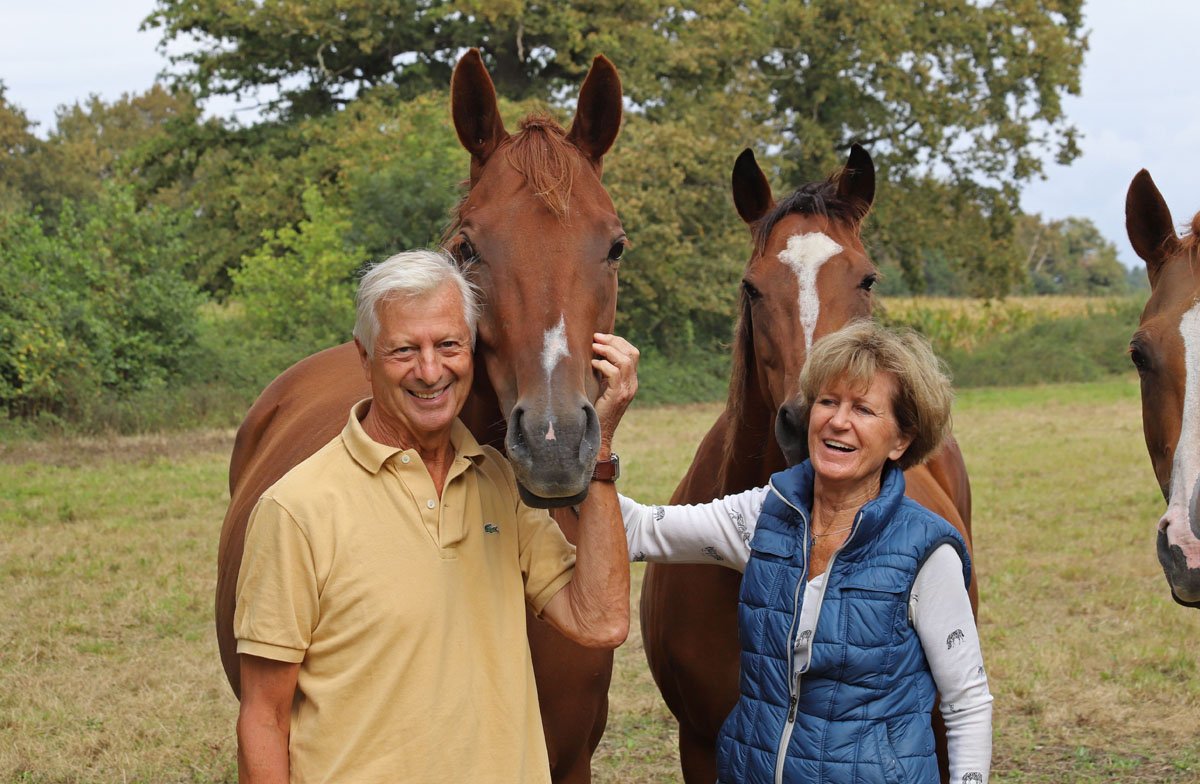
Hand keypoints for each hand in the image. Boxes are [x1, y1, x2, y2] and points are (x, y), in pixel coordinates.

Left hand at [591, 333, 638, 451]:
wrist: (598, 433)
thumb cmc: (596, 408)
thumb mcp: (603, 386)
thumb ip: (605, 371)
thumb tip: (594, 349)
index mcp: (631, 380)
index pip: (633, 353)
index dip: (619, 341)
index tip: (601, 337)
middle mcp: (633, 384)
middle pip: (632, 353)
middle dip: (614, 341)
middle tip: (596, 337)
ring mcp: (627, 390)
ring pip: (625, 361)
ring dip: (608, 350)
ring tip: (594, 346)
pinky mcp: (618, 396)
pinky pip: (615, 373)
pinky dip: (603, 365)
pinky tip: (593, 364)